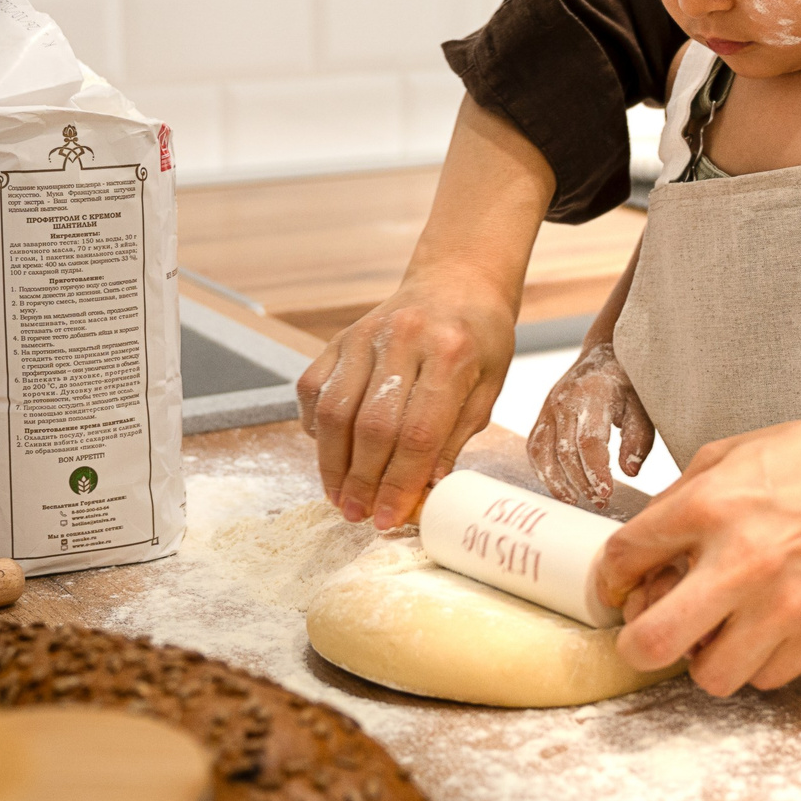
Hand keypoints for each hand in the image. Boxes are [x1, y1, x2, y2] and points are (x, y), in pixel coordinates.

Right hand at [296, 269, 516, 529]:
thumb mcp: (486, 389)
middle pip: (371, 426)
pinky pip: (313, 389)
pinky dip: (316, 429)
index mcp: (452, 354)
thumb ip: (452, 439)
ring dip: (332, 464)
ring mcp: (364, 336)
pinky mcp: (338, 338)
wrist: (457, 282)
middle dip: (362, 481)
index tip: (389, 518)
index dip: (399, 483)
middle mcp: (404, 340)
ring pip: (334, 411)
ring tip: (340, 497)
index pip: (418, 433)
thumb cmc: (479, 341)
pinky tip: (331, 454)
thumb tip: (421, 494)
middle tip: (359, 515)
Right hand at [526, 342, 655, 509]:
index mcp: (592, 393)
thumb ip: (639, 438)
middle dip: (581, 482)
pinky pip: (535, 447)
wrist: (604, 353)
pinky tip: (559, 486)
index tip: (608, 494)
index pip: (589, 440)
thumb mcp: (642, 405)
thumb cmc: (628, 382)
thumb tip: (629, 472)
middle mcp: (564, 399)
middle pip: (565, 451)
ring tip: (574, 501)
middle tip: (600, 502)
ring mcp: (549, 406)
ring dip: (556, 481)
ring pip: (543, 451)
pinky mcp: (542, 414)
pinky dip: (543, 470)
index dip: (596, 471)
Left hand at [598, 417, 800, 696]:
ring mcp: (786, 605)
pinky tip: (761, 628)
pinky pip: (765, 677)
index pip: (624, 559)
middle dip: (637, 642)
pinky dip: (755, 660)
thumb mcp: (734, 452)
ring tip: (714, 630)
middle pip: (652, 642)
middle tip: (648, 630)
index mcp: (711, 505)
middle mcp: (743, 561)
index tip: (622, 584)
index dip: (611, 578)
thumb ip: (681, 496)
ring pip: (709, 677)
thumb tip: (643, 544)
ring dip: (703, 658)